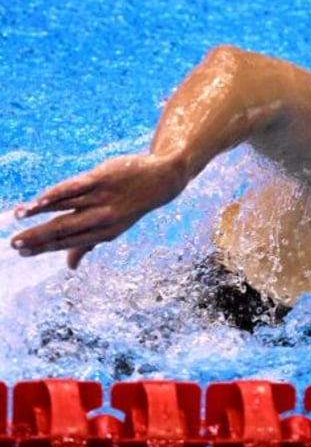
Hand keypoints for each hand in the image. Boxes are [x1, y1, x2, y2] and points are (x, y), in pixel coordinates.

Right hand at [11, 153, 185, 268]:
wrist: (160, 181)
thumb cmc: (129, 207)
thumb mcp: (113, 228)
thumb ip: (87, 245)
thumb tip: (70, 267)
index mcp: (104, 233)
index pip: (68, 243)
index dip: (44, 248)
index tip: (22, 253)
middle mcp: (103, 218)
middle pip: (64, 229)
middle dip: (38, 237)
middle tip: (14, 244)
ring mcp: (102, 198)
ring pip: (66, 206)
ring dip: (39, 212)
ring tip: (18, 215)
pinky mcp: (101, 179)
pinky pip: (74, 187)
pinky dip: (56, 194)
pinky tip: (39, 200)